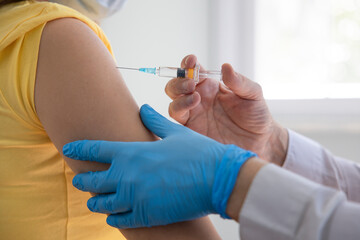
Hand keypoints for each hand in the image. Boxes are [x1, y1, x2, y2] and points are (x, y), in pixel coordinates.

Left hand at [63, 104, 255, 228]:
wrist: (219, 179)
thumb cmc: (198, 153)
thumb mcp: (175, 132)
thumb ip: (154, 121)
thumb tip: (143, 108)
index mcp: (132, 152)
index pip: (94, 150)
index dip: (79, 149)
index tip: (70, 149)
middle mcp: (126, 176)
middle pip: (91, 181)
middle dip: (82, 180)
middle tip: (79, 180)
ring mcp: (134, 198)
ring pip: (101, 204)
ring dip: (95, 202)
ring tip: (94, 201)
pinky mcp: (145, 216)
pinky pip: (119, 220)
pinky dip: (113, 218)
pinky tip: (113, 216)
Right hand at [165, 55, 287, 164]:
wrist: (259, 142)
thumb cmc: (257, 116)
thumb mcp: (253, 94)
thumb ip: (239, 82)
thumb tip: (225, 67)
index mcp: (211, 87)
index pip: (193, 71)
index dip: (188, 63)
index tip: (191, 61)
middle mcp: (199, 98)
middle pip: (177, 85)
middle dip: (179, 80)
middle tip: (191, 83)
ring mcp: (194, 114)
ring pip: (174, 100)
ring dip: (178, 94)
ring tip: (195, 96)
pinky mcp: (192, 130)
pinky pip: (177, 118)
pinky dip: (179, 109)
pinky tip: (193, 105)